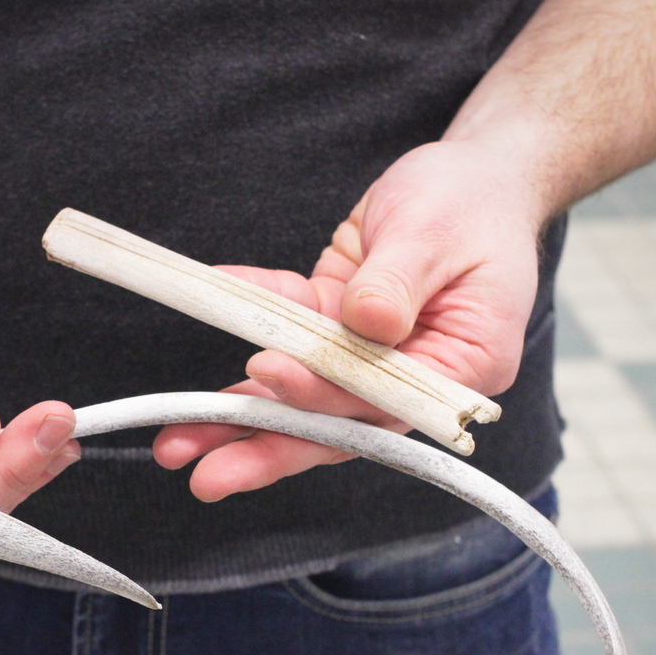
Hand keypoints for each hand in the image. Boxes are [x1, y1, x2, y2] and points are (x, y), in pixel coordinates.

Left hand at [153, 139, 547, 500]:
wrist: (478, 178)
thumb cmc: (471, 204)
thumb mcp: (437, 232)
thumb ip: (398, 280)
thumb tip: (363, 322)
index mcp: (462, 368)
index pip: (381, 402)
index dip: (322, 397)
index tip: (268, 374)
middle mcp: (415, 379)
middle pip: (335, 425)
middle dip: (266, 448)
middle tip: (205, 476)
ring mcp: (372, 358)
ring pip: (300, 398)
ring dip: (238, 416)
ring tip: (176, 442)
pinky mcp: (339, 329)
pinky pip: (287, 332)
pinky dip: (249, 321)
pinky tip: (211, 308)